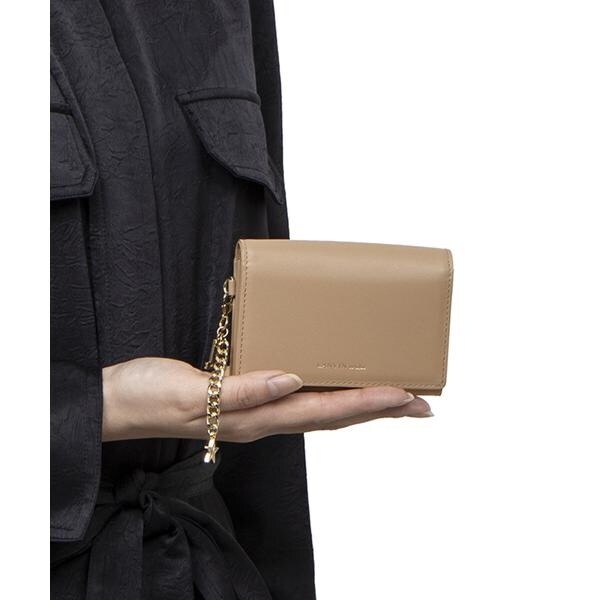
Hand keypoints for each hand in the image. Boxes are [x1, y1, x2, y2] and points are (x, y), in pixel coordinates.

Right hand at [101, 357, 432, 441]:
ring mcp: (257, 408)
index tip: (407, 395)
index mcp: (256, 416)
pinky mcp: (247, 393)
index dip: (368, 402)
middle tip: (421, 403)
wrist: (121, 401)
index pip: (326, 410)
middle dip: (381, 409)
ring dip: (362, 403)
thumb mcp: (192, 393)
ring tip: (393, 396)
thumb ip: (242, 391)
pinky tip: (333, 383)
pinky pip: (299, 395)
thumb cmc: (150, 397)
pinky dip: (328, 392)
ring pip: (323, 407)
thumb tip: (289, 380)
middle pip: (336, 414)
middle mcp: (265, 415)